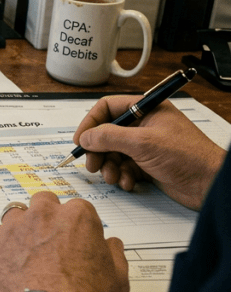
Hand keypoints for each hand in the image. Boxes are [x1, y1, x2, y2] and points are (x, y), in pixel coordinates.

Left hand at [0, 191, 128, 291]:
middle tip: (49, 240)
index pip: (77, 208)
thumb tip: (111, 244)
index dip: (76, 225)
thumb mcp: (117, 279)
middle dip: (46, 217)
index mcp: (77, 216)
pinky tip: (6, 256)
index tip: (74, 238)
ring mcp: (15, 226)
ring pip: (15, 213)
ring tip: (25, 250)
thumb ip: (114, 254)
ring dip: (20, 226)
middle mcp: (44, 214)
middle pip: (43, 202)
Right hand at [73, 96, 223, 209]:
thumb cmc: (188, 156)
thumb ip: (109, 137)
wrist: (210, 184)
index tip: (81, 140)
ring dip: (109, 166)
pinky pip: (125, 167)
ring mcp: (146, 145)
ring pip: (114, 153)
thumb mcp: (143, 143)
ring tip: (113, 177)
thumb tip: (86, 137)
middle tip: (92, 165)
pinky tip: (129, 183)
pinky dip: (122, 176)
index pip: (107, 108)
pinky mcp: (148, 164)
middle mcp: (145, 125)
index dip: (91, 123)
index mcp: (146, 109)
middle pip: (107, 133)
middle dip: (98, 150)